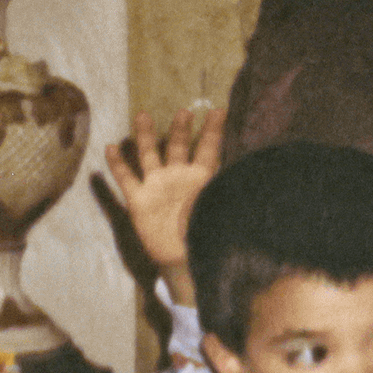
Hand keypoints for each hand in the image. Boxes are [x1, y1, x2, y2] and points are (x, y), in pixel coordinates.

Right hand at [105, 105, 226, 304]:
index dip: (213, 130)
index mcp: (201, 178)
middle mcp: (178, 178)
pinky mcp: (139, 201)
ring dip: (146, 136)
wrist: (187, 262)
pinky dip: (117, 164)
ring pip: (150, 155)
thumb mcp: (225, 208)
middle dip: (180, 129)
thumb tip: (261, 173)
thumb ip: (233, 188)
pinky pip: (126, 179)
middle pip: (178, 146)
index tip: (219, 110)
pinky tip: (111, 147)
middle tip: (184, 111)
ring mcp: (157, 187)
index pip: (209, 149)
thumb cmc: (209, 235)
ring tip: (144, 116)